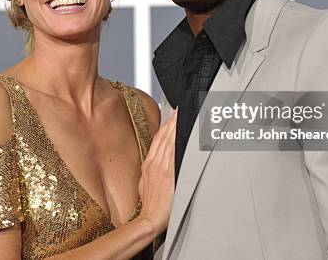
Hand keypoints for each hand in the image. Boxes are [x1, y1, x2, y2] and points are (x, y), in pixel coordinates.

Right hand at [138, 110, 176, 234]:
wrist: (150, 219)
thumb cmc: (150, 204)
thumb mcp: (145, 184)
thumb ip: (152, 170)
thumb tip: (158, 162)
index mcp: (148, 165)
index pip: (157, 140)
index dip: (165, 126)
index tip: (172, 116)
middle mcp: (154, 164)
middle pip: (164, 137)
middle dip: (172, 122)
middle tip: (180, 109)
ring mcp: (161, 168)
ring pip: (169, 142)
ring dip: (175, 127)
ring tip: (182, 115)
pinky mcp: (169, 174)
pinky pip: (173, 153)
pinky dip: (177, 141)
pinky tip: (182, 133)